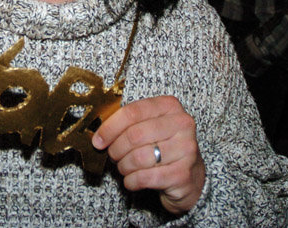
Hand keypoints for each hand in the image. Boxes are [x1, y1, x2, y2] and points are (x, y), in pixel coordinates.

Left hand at [92, 95, 205, 214]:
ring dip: (124, 166)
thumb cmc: (162, 146)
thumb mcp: (148, 127)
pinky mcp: (183, 174)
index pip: (132, 112)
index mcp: (170, 106)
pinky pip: (145, 177)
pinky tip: (132, 180)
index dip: (110, 127)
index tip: (98, 140)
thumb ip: (127, 124)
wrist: (189, 176)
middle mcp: (182, 124)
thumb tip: (98, 136)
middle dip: (116, 149)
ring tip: (124, 168)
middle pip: (134, 135)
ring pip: (139, 158)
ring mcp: (186, 149)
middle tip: (113, 156)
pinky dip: (131, 181)